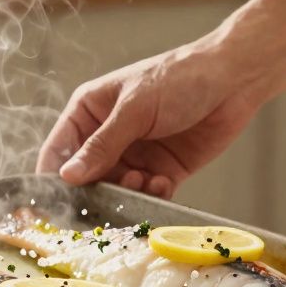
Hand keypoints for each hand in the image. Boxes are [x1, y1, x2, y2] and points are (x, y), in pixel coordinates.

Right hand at [36, 37, 266, 198]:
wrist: (235, 80)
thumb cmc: (180, 77)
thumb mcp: (135, 108)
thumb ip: (102, 145)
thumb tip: (67, 176)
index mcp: (90, 111)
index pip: (59, 152)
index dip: (52, 181)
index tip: (50, 209)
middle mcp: (108, 135)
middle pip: (86, 179)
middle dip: (95, 193)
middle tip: (106, 204)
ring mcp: (135, 154)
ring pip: (117, 191)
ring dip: (127, 193)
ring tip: (144, 180)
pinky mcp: (162, 170)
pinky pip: (147, 195)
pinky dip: (152, 194)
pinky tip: (164, 181)